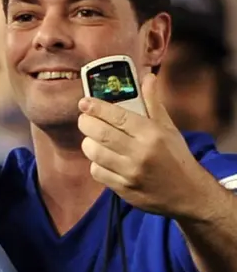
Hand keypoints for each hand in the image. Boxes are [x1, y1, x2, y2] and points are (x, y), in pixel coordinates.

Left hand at [78, 73, 217, 218]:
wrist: (188, 193)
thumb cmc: (176, 157)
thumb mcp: (168, 128)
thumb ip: (153, 103)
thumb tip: (147, 77)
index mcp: (151, 134)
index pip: (117, 116)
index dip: (96, 107)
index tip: (84, 102)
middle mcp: (140, 153)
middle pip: (100, 133)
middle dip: (86, 123)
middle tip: (84, 119)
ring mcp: (130, 173)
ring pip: (94, 153)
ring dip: (88, 143)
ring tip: (94, 139)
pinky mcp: (122, 189)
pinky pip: (96, 172)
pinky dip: (95, 163)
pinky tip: (103, 159)